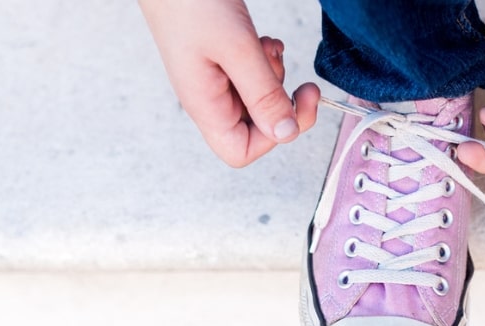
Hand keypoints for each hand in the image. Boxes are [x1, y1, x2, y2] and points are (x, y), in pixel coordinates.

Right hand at [139, 0, 319, 166]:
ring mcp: (214, 80)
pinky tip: (263, 41)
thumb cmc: (188, 2)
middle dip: (280, 101)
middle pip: (256, 127)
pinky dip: (266, 60)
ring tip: (266, 48)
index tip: (296, 106)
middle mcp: (208, 98)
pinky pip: (253, 75)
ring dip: (274, 75)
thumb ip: (263, 94)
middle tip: (284, 70)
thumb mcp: (236, 48)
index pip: (242, 151)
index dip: (275, 137)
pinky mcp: (221, 60)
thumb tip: (286, 133)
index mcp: (205, 105)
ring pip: (258, 98)